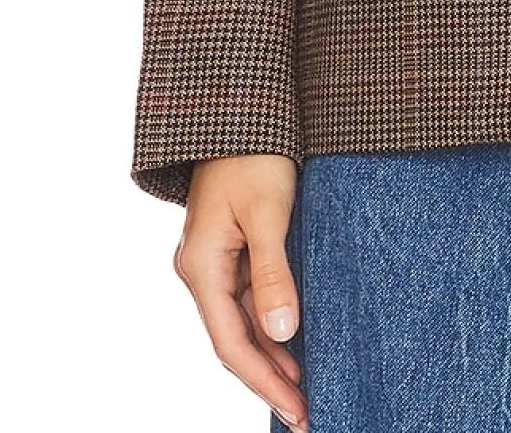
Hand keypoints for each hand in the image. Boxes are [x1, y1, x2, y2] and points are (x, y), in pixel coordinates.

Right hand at [172, 156, 307, 430]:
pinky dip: (272, 322)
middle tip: (308, 411)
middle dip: (270, 379)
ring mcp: (215, 259)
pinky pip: (249, 297)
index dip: (265, 382)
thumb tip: (281, 333)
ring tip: (308, 386)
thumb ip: (273, 274)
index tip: (298, 409)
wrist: (242, 108)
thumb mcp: (269, 212)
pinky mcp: (232, 246)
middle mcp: (202, 269)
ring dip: (273, 354)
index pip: (231, 344)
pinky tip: (296, 339)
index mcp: (201, 267)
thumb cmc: (255, 153)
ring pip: (243, 321)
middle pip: (235, 340)